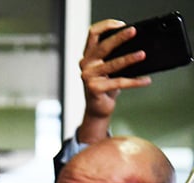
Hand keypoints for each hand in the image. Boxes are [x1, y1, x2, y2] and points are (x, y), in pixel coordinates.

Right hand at [76, 19, 151, 143]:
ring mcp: (88, 77)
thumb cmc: (106, 86)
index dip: (106, 27)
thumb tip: (139, 49)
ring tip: (143, 55)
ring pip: (112, 65)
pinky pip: (118, 83)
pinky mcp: (94, 89)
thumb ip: (115, 57)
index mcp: (88, 56)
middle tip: (133, 31)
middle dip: (119, 37)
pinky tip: (146, 80)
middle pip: (103, 47)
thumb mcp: (109, 68)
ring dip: (129, 59)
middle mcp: (86, 65)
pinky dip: (134, 81)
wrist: (98, 108)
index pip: (93, 34)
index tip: (121, 25)